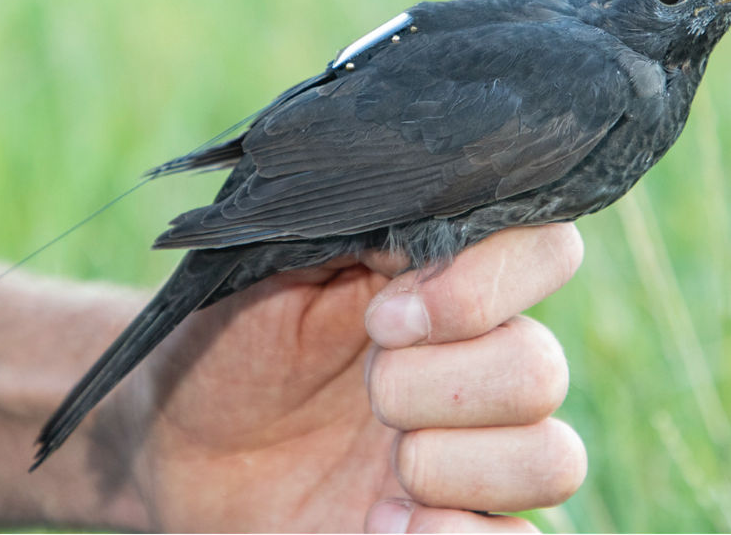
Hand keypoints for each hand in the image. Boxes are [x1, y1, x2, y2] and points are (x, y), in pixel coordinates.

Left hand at [108, 224, 586, 531]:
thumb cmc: (229, 341)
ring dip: (455, 468)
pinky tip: (387, 525)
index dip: (484, 287)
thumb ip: (369, 230)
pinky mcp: (460, 525)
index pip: (548, 252)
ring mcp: (478, 451)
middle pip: (542, 371)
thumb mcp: (283, 264)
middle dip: (437, 389)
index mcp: (451, 282)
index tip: (383, 318)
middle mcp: (482, 361)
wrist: (177, 445)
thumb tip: (439, 224)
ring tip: (383, 473)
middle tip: (366, 394)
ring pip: (553, 460)